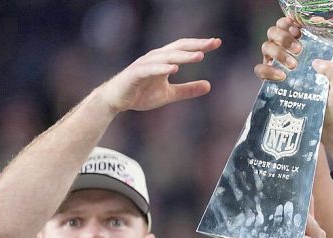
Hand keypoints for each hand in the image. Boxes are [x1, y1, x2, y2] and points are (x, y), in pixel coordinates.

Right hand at [96, 37, 220, 113]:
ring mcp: (144, 64)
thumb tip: (209, 86)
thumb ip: (187, 90)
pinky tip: (174, 69)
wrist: (116, 100)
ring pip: (166, 56)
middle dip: (196, 45)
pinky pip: (150, 69)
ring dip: (183, 56)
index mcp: (163, 60)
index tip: (217, 42)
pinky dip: (162, 68)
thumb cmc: (140, 94)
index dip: (199, 45)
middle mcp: (155, 58)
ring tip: (199, 56)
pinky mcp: (135, 74)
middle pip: (178, 48)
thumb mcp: (169, 94)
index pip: (184, 48)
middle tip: (213, 43)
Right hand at [255, 17, 332, 81]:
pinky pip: (262, 70)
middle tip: (298, 49)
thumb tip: (316, 60)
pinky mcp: (276, 82)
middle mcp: (296, 55)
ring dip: (278, 52)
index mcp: (314, 48)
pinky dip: (268, 70)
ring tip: (293, 65)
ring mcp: (284, 67)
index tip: (297, 29)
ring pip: (267, 47)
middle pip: (277, 32)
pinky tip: (281, 76)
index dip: (292, 23)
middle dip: (284, 36)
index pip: (297, 27)